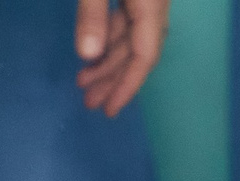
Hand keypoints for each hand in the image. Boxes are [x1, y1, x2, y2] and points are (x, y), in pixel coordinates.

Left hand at [74, 0, 168, 115]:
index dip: (128, 86)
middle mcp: (156, 5)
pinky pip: (128, 20)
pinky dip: (110, 38)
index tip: (109, 110)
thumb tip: (88, 55)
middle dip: (113, 78)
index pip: (145, 55)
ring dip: (108, 60)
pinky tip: (93, 52)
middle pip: (139, 50)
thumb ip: (92, 15)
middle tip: (89, 102)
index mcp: (151, 5)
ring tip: (83, 79)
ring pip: (132, 37)